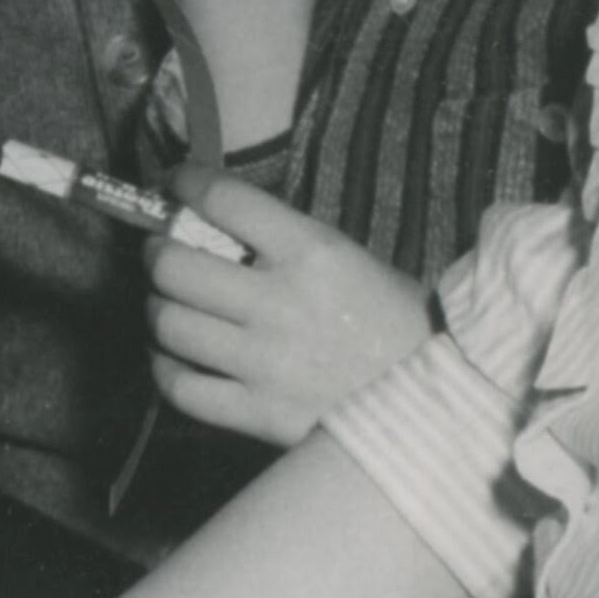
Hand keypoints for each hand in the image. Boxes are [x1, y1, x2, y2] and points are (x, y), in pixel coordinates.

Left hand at [144, 178, 432, 445]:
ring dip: (157, 308)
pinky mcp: (259, 414)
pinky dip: (164, 368)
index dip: (185, 183)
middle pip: (176, 266)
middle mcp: (281, 303)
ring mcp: (266, 363)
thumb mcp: (352, 260)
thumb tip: (209, 223)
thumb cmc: (397, 323)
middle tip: (160, 253)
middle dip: (156, 252)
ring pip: (169, 325)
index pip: (224, 200)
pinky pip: (181, 388)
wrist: (442, 403)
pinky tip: (172, 356)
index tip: (174, 184)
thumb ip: (285, 242)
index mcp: (313, 252)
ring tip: (167, 304)